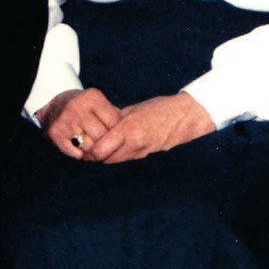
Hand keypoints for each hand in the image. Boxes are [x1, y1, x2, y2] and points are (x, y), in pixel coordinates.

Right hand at [34, 87, 121, 161]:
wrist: (52, 104)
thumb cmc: (83, 107)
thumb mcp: (98, 103)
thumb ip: (114, 115)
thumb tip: (128, 136)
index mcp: (92, 97)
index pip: (114, 123)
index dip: (116, 133)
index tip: (114, 136)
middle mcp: (78, 106)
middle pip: (102, 136)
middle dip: (106, 144)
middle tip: (105, 147)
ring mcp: (65, 119)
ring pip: (90, 146)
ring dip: (93, 152)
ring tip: (93, 149)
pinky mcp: (55, 132)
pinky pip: (75, 153)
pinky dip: (79, 155)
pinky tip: (79, 150)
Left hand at [84, 90, 216, 164]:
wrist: (185, 116)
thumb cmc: (159, 108)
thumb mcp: (133, 110)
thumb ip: (115, 119)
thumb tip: (98, 125)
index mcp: (128, 129)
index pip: (100, 150)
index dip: (89, 150)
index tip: (82, 143)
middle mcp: (134, 143)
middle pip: (104, 159)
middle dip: (93, 156)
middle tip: (85, 148)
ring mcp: (141, 151)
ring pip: (114, 160)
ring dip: (104, 156)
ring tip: (96, 147)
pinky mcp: (146, 154)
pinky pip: (125, 157)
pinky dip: (116, 155)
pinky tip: (113, 147)